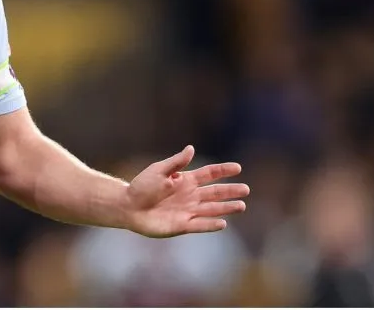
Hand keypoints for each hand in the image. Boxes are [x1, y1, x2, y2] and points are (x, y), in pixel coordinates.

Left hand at [124, 145, 248, 237]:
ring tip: (241, 206)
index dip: (223, 171)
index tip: (238, 167)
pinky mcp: (182, 225)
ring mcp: (188, 211)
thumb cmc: (141, 187)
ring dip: (226, 208)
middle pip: (215, 192)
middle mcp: (190, 196)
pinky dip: (211, 224)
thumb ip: (176, 162)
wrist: (127, 206)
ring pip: (212, 209)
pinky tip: (223, 223)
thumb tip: (191, 148)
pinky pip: (200, 225)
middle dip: (230, 191)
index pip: (209, 174)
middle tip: (246, 189)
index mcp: (185, 180)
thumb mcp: (158, 170)